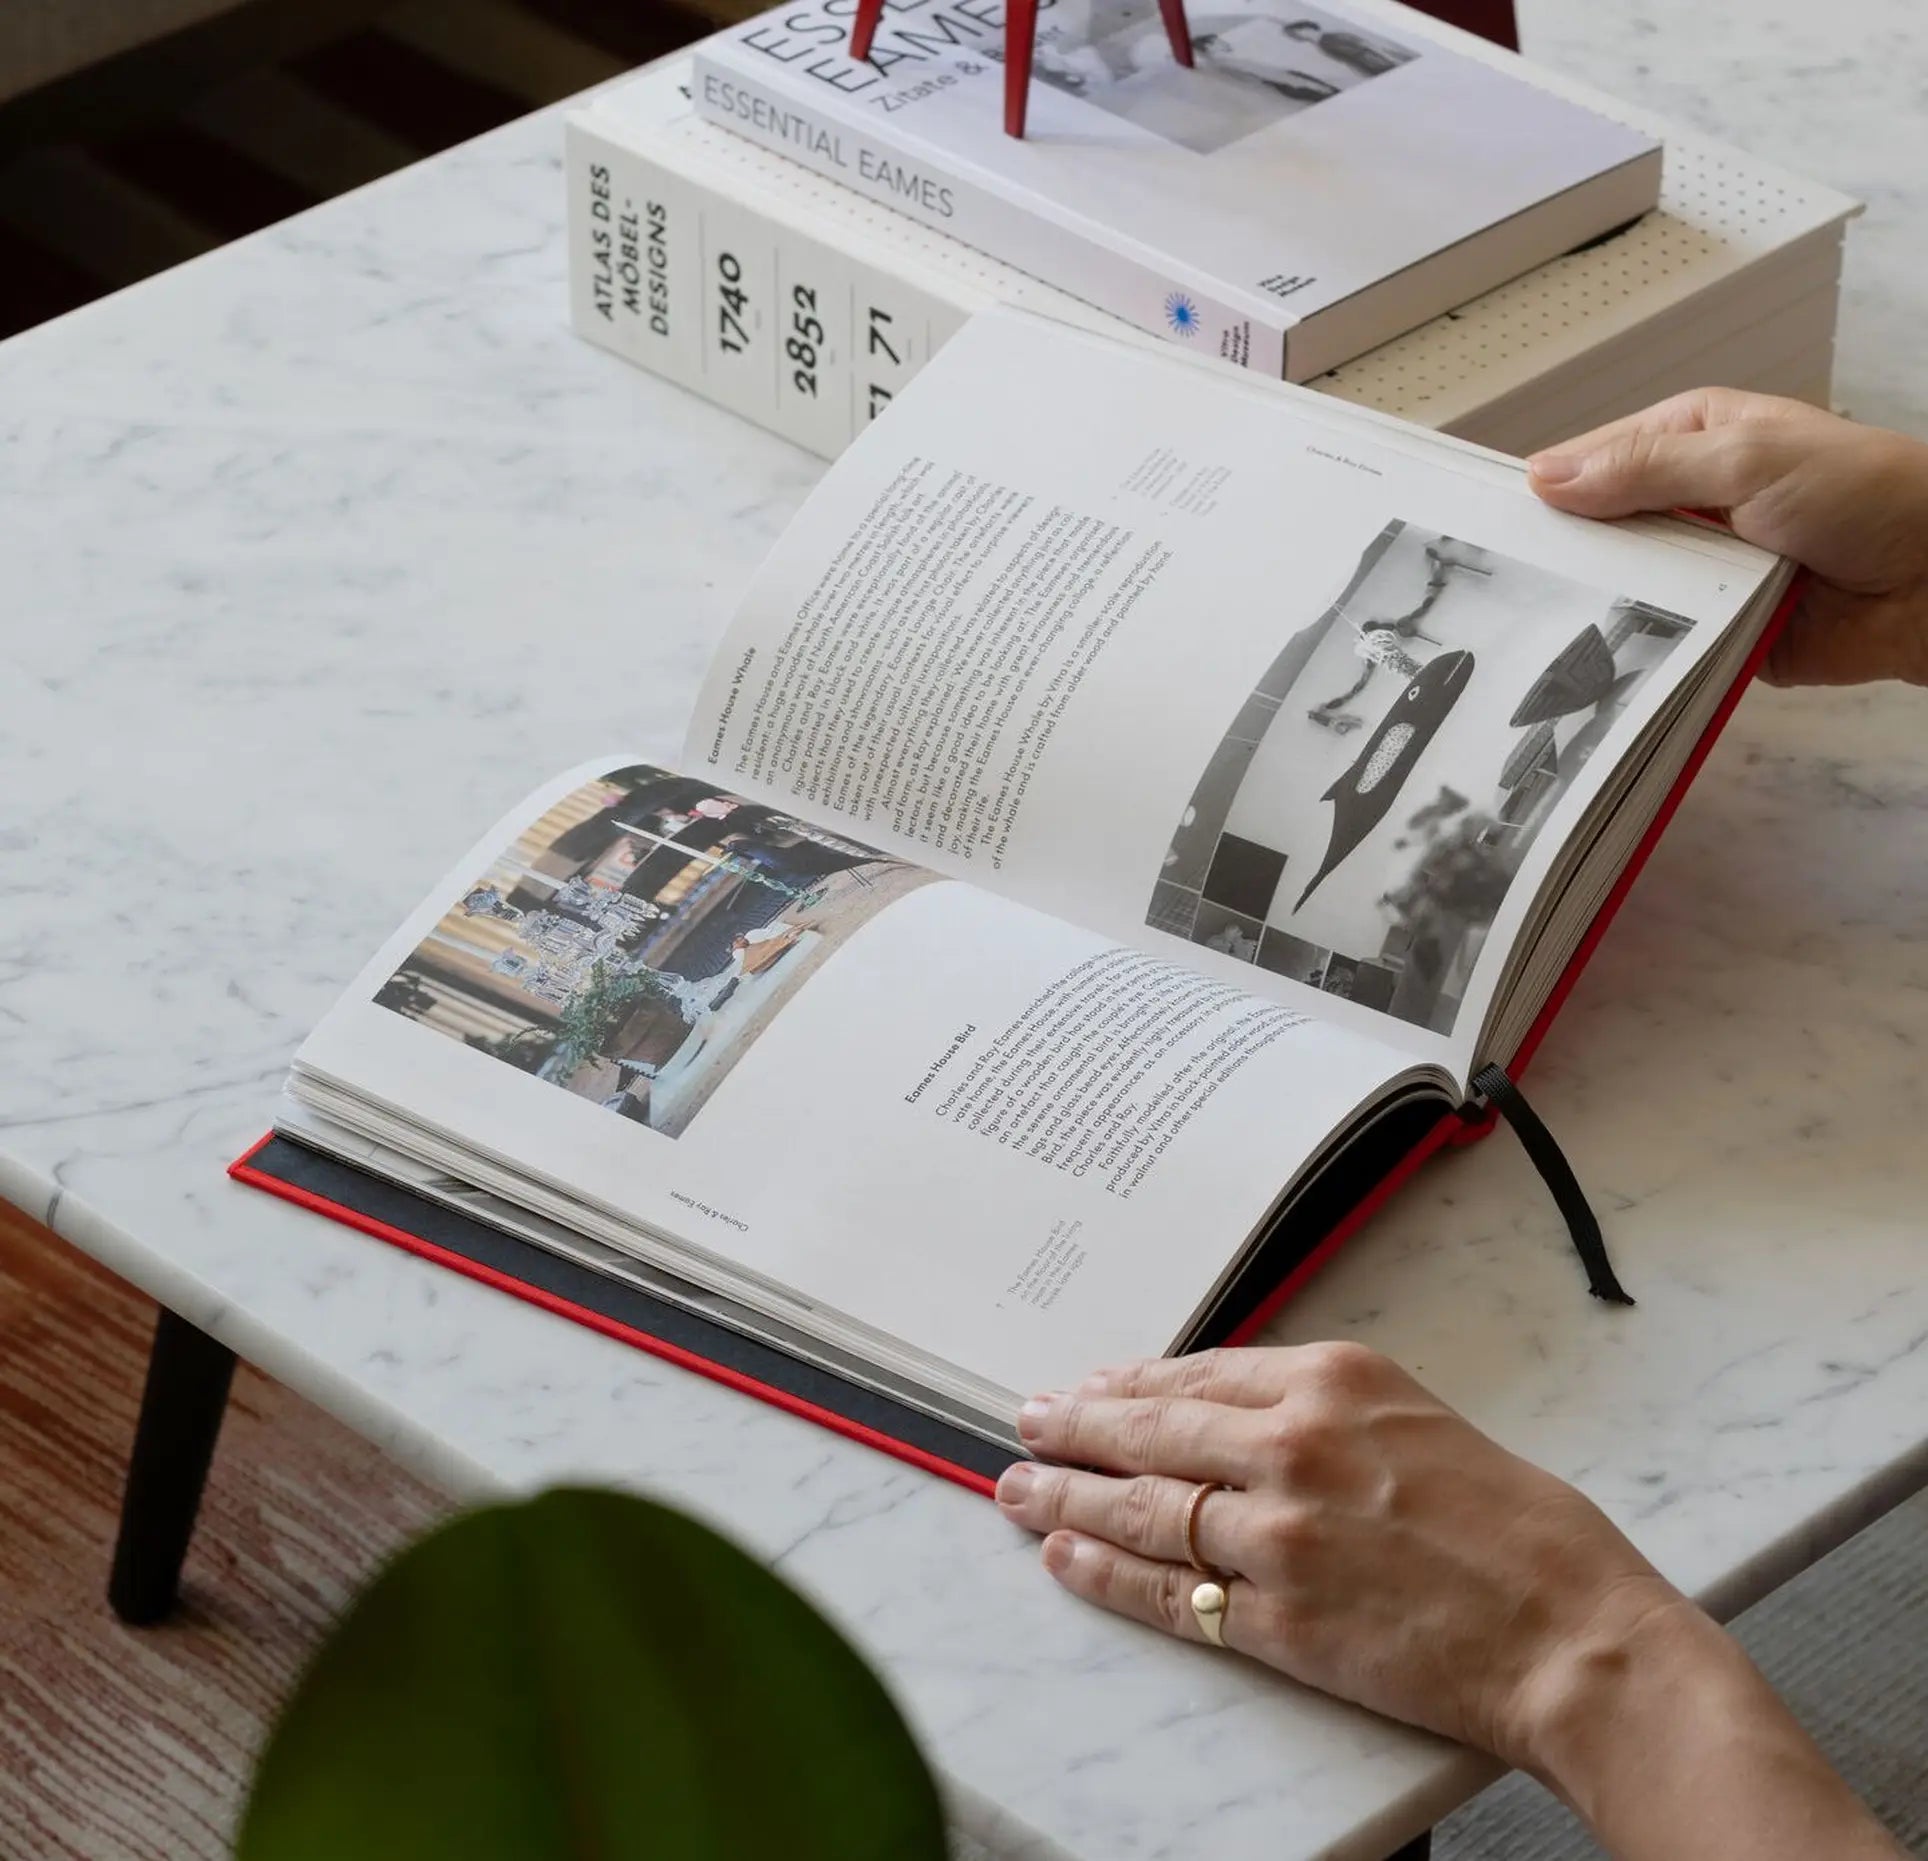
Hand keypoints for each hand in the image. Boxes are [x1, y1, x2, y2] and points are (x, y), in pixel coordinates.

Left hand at [1000, 1346, 1905, 1860]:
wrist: (1574, 1633)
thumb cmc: (1517, 1527)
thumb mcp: (1418, 1418)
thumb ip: (1321, 1406)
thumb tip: (1230, 1409)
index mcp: (1333, 1381)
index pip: (1196, 1375)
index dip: (1127, 1384)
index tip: (1086, 1388)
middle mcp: (1294, 1444)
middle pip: (1151, 1429)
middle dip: (1075, 1427)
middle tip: (1024, 1423)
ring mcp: (1279, 1535)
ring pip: (1143, 1507)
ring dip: (1067, 1496)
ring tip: (1017, 1487)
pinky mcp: (1279, 1619)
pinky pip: (1169, 1592)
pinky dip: (1106, 1572)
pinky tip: (1064, 1556)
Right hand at [1525, 389, 1927, 687]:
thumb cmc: (1868, 495)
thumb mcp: (1745, 458)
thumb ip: (1645, 468)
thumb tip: (1550, 475)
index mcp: (1693, 438)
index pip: (1595, 459)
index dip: (1545, 488)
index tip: (1491, 519)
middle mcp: (1692, 503)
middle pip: (1600, 531)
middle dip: (1568, 555)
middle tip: (1511, 579)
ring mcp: (1703, 567)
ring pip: (1625, 590)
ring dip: (1605, 605)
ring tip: (1549, 623)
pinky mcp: (1717, 626)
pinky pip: (1661, 641)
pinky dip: (1643, 649)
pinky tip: (1605, 659)